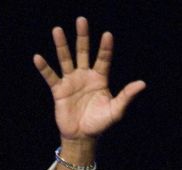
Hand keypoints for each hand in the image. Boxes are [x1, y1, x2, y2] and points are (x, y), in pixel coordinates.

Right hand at [33, 16, 145, 142]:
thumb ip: (127, 95)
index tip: (107, 35)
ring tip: (57, 30)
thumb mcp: (116, 110)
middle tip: (81, 20)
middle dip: (82, 37)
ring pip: (66, 59)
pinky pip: (51, 77)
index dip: (105, 47)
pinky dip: (44, 68)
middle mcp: (85, 76)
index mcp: (100, 79)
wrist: (83, 137)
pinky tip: (38, 57)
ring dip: (61, 45)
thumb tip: (142, 83)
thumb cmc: (101, 123)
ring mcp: (71, 82)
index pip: (103, 59)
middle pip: (83, 52)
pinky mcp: (59, 90)